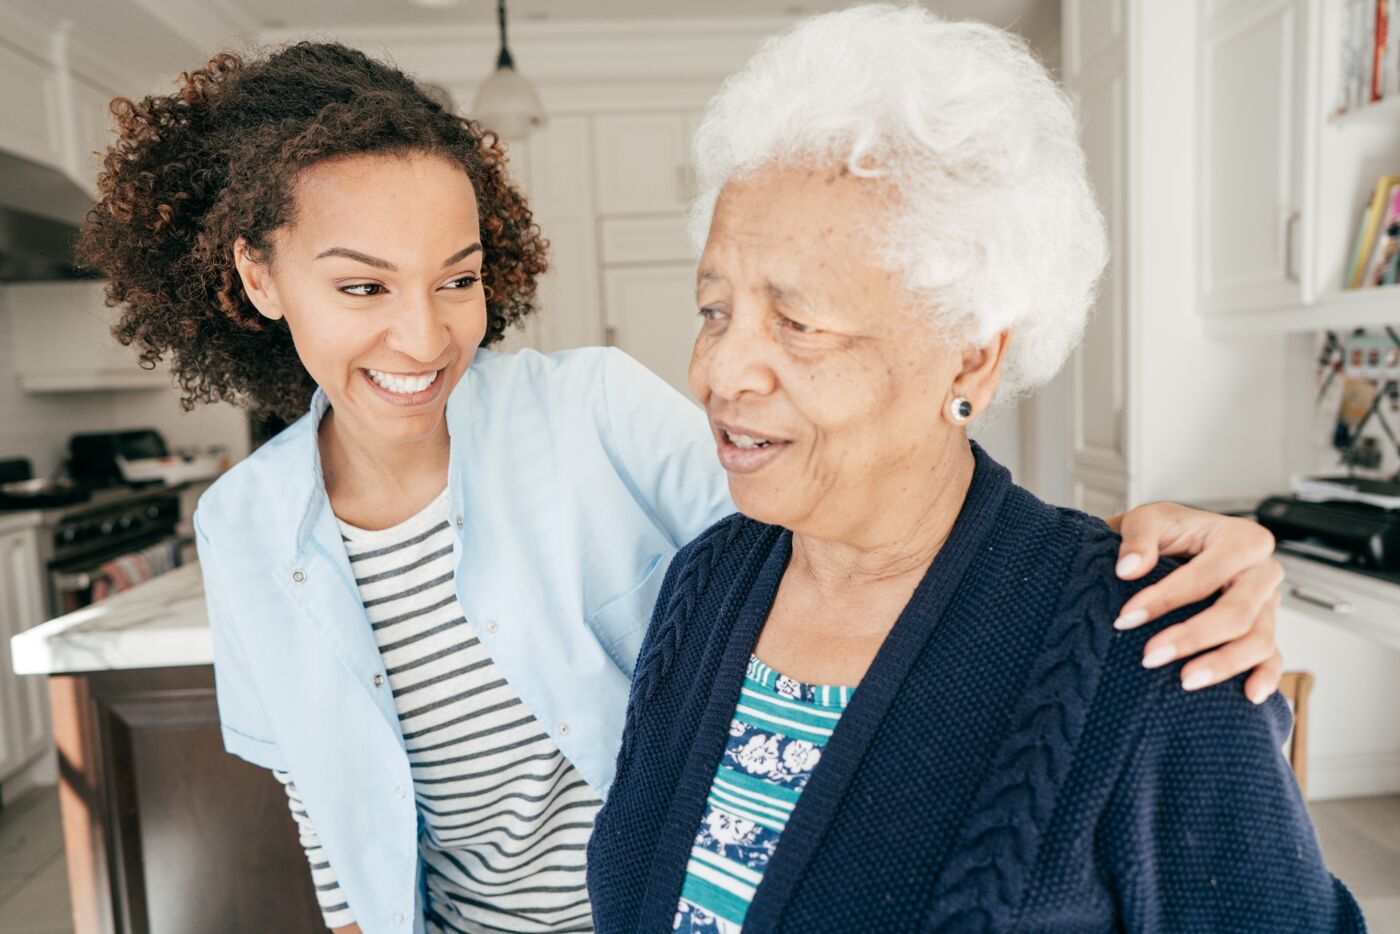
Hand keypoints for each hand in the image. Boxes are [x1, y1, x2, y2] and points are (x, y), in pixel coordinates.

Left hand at [1104, 502, 1283, 704]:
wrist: (1178, 542)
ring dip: (1222, 664)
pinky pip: (1273, 657)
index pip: (1206, 575)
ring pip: (1259, 640)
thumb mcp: (1148, 520)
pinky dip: (1265, 677)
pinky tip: (1248, 696)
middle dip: (1193, 637)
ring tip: (1184, 681)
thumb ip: (1138, 539)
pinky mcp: (1266, 628)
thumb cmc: (1167, 532)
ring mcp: (1269, 604)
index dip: (1165, 598)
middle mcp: (1263, 572)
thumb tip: (1129, 569)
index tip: (1126, 619)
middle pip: (1237, 613)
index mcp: (1242, 539)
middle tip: (1150, 656)